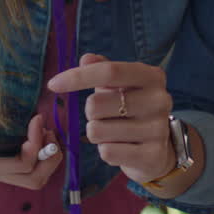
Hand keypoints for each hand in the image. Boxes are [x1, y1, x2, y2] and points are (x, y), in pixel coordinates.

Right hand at [0, 109, 62, 189]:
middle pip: (35, 178)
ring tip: (43, 129)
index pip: (25, 165)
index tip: (36, 118)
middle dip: (49, 155)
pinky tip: (32, 130)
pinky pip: (23, 162)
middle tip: (47, 129)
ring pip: (32, 173)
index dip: (38, 144)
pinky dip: (36, 149)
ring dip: (45, 153)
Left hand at [46, 53, 174, 183]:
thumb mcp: (120, 87)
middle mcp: (159, 100)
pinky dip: (106, 151)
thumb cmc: (133, 111)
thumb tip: (86, 59)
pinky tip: (121, 148)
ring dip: (97, 134)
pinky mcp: (152, 155)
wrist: (159, 149)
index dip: (77, 77)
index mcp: (151, 76)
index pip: (109, 72)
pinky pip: (107, 152)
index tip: (53, 84)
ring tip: (115, 133)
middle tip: (106, 116)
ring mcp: (158, 128)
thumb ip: (102, 70)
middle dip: (90, 113)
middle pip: (96, 104)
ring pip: (97, 131)